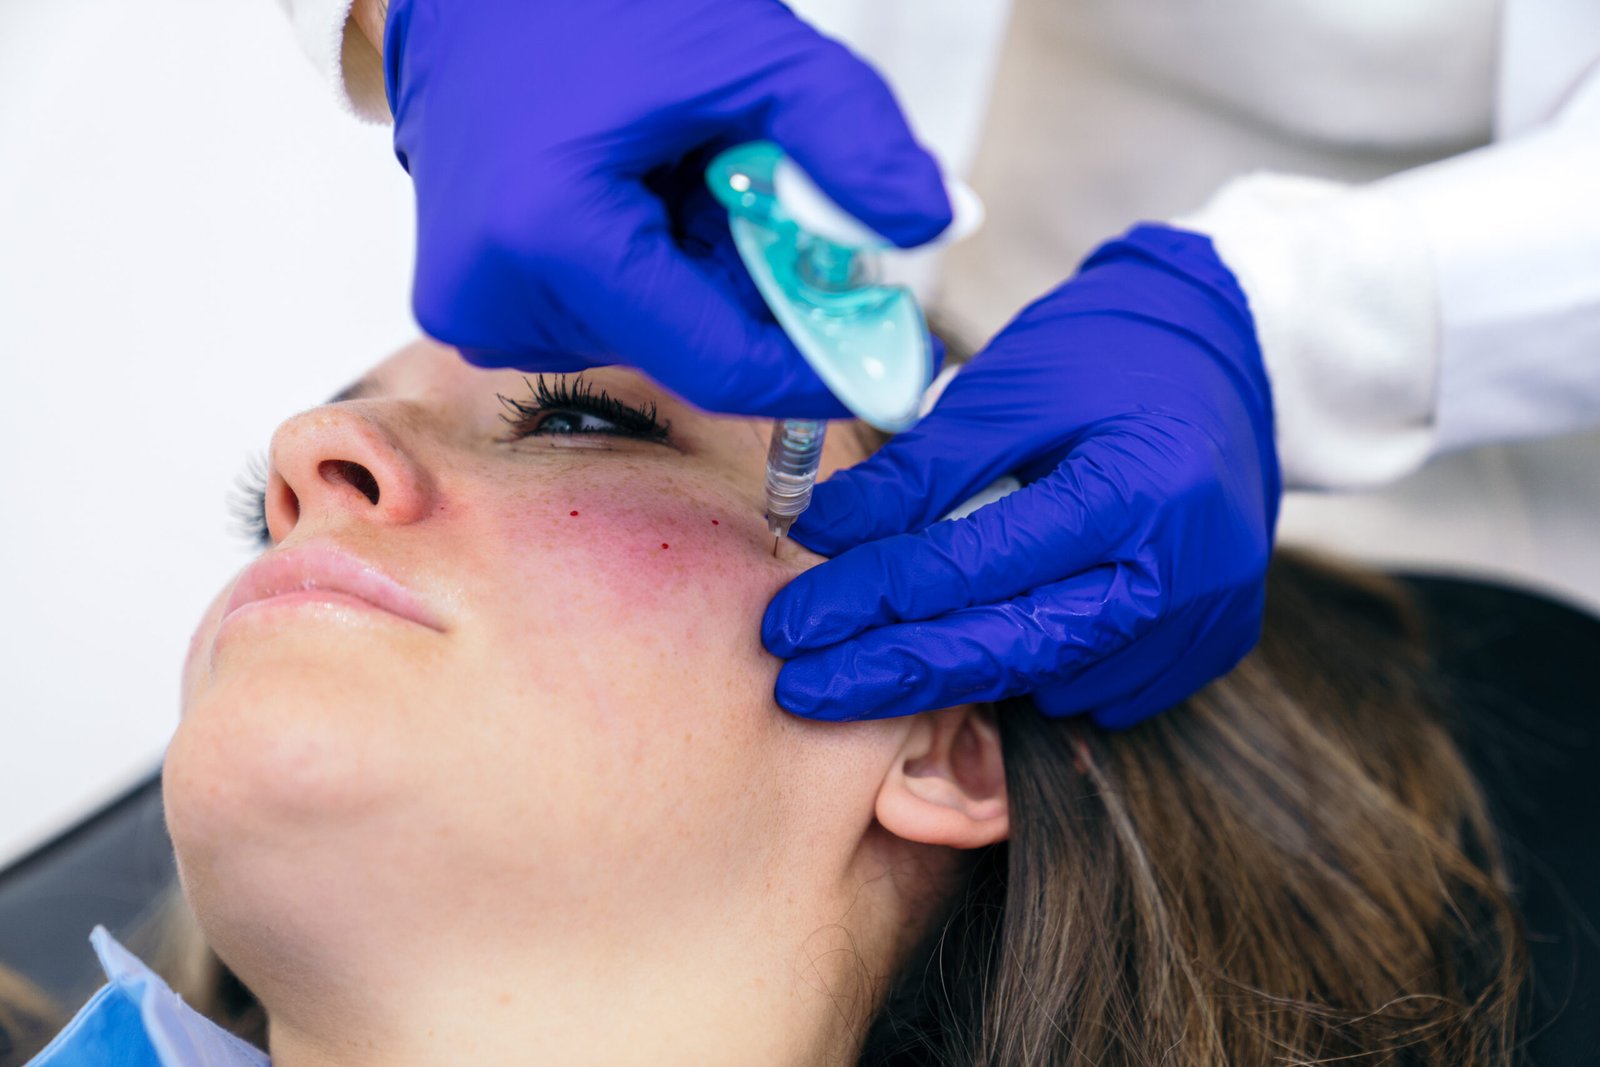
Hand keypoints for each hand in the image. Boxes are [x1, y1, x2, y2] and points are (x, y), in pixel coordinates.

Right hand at [382, 0, 951, 415]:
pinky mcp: (480, 311)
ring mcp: (482, 315)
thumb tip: (931, 224)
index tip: (895, 356)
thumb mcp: (742, 50)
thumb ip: (848, 137)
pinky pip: (614, 324)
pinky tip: (639, 202)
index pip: (721, 367)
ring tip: (681, 179)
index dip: (819, 369)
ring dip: (706, 281)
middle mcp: (499, 300)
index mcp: (551, 238)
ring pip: (659, 342)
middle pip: (694, 354)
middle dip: (762, 295)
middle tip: (778, 202)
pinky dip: (659, 277)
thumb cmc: (587, 4)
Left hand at [762, 226, 1280, 727]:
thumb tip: (823, 534)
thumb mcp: (1008, 388)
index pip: (975, 566)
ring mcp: (1206, 618)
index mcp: (1136, 488)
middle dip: (895, 675)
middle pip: (1013, 648)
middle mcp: (1183, 571)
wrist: (1229, 354)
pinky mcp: (1210, 644)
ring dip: (961, 673)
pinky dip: (1031, 673)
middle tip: (802, 687)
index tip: (791, 625)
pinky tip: (981, 642)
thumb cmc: (1107, 355)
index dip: (872, 600)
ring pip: (1050, 680)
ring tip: (876, 656)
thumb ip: (921, 471)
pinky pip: (1098, 689)